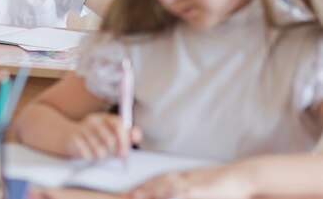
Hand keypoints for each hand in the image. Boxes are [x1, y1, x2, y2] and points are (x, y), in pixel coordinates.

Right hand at [65, 112, 141, 160]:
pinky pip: (87, 154)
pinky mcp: (74, 138)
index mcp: (106, 118)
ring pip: (99, 150)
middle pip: (110, 139)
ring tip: (99, 155)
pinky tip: (88, 155)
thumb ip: (126, 135)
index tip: (124, 153)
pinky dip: (90, 158)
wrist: (69, 137)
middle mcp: (94, 120)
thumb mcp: (111, 134)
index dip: (124, 140)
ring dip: (101, 157)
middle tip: (110, 156)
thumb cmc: (96, 138)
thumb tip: (136, 135)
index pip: (119, 124)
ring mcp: (83, 128)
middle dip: (112, 152)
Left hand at [126, 164, 255, 198]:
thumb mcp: (207, 188)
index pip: (161, 179)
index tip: (132, 190)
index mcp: (187, 176)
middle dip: (142, 187)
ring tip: (135, 194)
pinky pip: (182, 192)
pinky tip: (163, 196)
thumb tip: (185, 193)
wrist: (245, 175)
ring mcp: (193, 182)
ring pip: (166, 185)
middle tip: (126, 193)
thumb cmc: (227, 184)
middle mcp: (186, 176)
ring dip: (150, 190)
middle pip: (159, 180)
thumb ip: (195, 191)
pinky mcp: (201, 189)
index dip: (146, 184)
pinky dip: (170, 194)